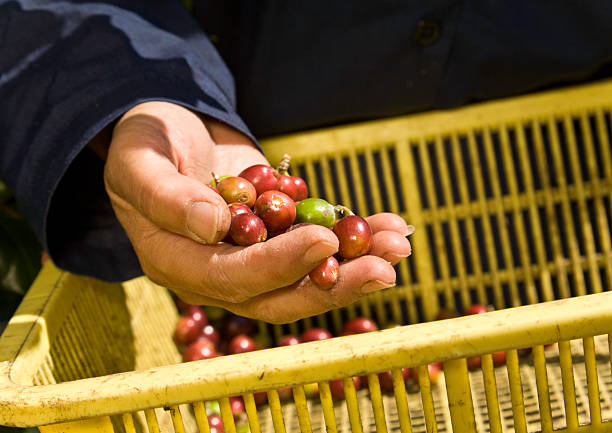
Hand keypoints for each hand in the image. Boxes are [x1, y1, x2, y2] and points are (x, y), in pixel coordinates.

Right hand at [104, 101, 411, 322]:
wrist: (170, 131)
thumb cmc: (143, 143)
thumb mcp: (139, 161)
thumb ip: (165, 196)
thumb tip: (213, 225)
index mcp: (177, 262)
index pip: (231, 278)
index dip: (279, 265)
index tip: (322, 240)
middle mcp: (217, 271)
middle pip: (278, 295)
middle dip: (333, 284)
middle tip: (384, 269)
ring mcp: (250, 256)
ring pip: (306, 275)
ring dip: (354, 265)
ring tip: (398, 246)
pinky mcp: (276, 235)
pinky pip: (317, 243)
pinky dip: (354, 237)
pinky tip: (388, 227)